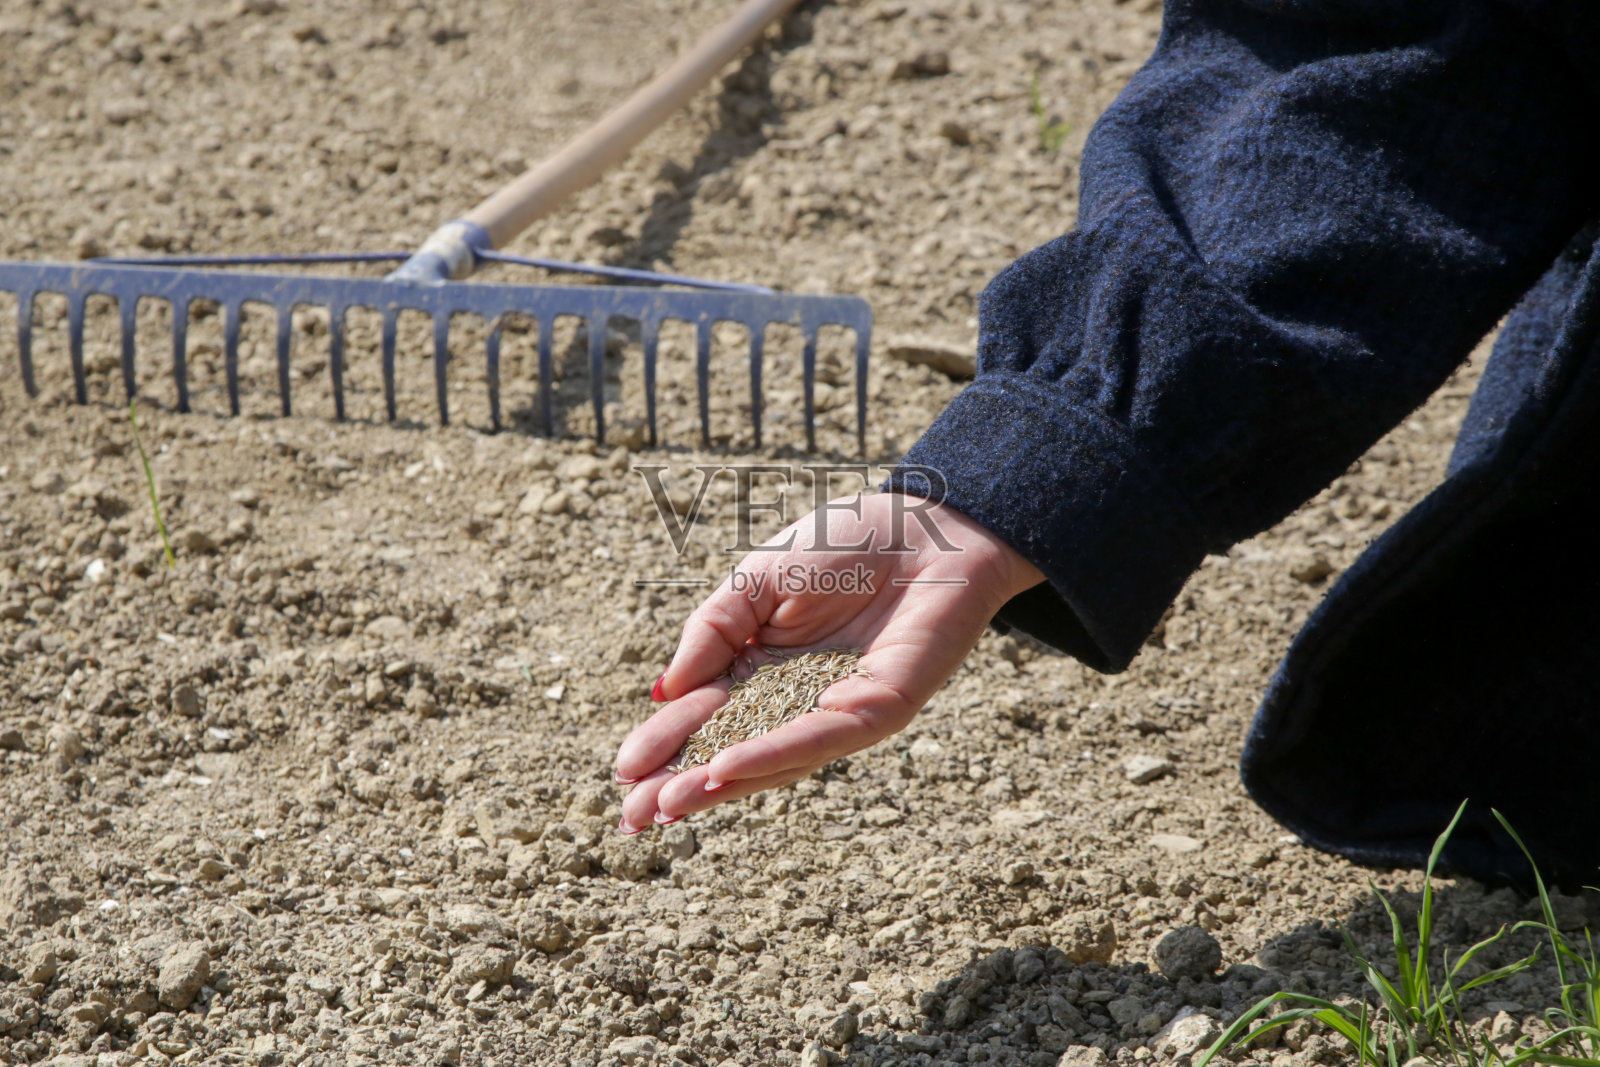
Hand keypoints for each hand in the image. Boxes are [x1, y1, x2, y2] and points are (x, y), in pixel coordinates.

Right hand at [613, 493, 1043, 831]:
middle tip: (632, 818)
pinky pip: (821, 738)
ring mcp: (838, 710)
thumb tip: (662, 693)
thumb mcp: (756, 578)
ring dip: (719, 782)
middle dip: (681, 784)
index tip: (622, 773)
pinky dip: (771, 755)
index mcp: (762, 667)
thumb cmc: (845, 542)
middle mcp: (797, 699)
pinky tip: (727, 770)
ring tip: (669, 803)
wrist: (926, 523)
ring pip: (772, 758)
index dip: (665, 743)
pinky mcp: (879, 709)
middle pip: (731, 749)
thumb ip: (711, 631)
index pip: (705, 716)